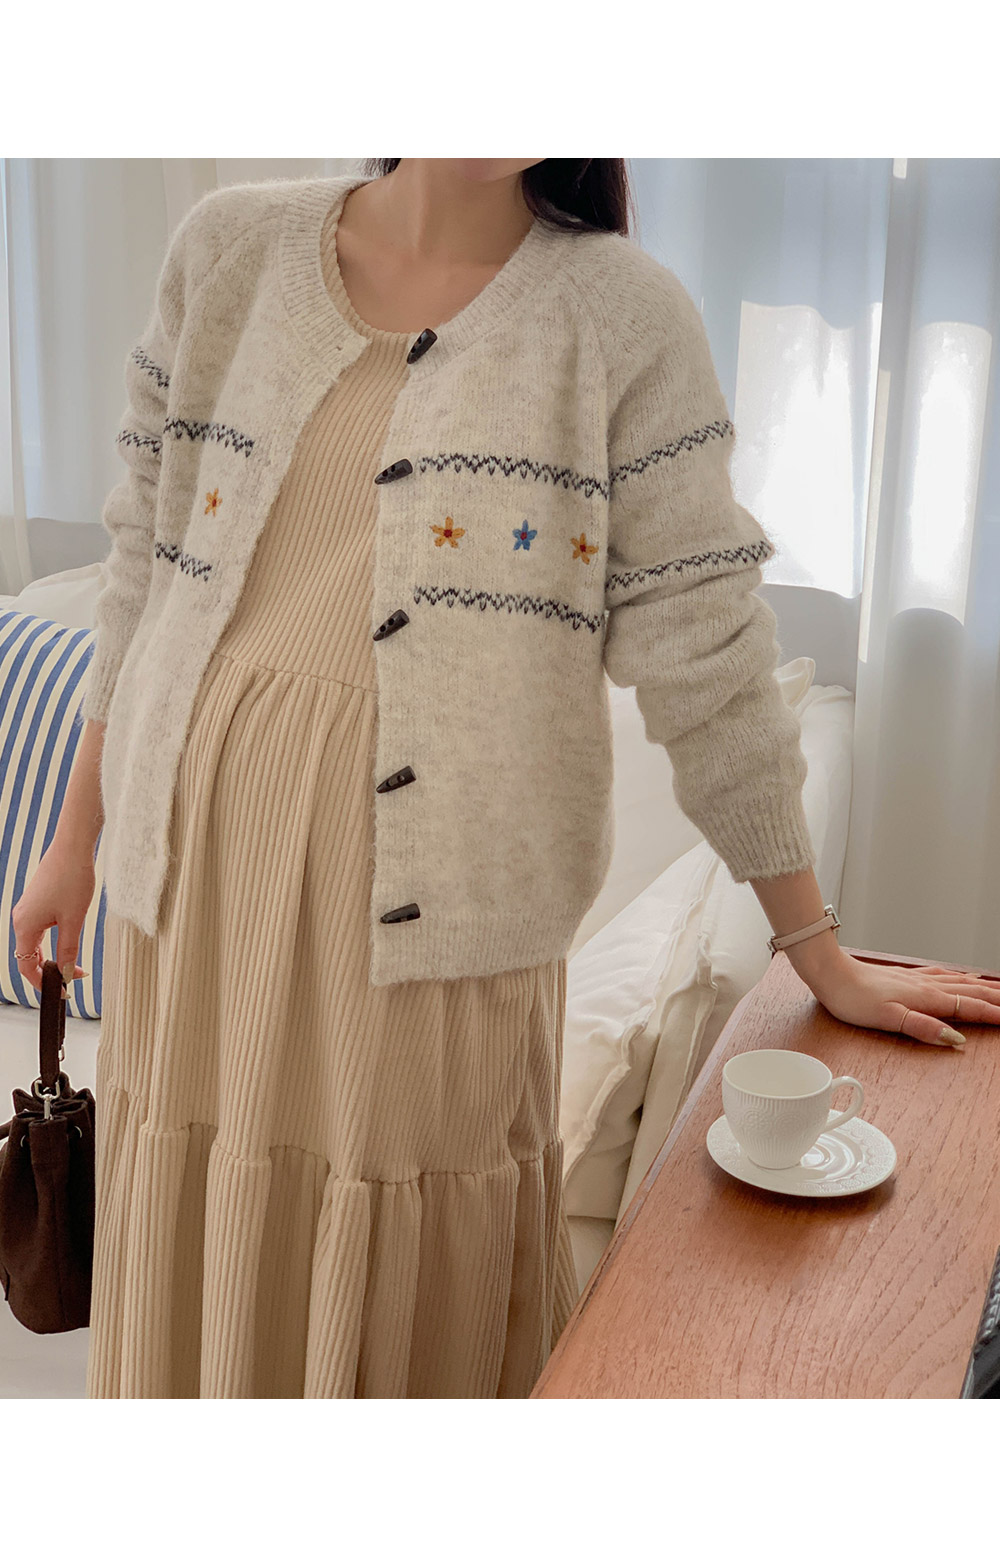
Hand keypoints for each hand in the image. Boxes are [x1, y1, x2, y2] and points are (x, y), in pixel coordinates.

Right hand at [11, 838, 95, 995]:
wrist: (72, 847)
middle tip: (72, 980)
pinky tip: (66, 945)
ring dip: (50, 957)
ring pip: (34, 943)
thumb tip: (67, 973)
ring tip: (72, 966)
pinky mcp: (36, 902)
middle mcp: (20, 919)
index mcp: (25, 926)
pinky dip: (51, 943)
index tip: (64, 991)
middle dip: (48, 971)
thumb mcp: (73, 920)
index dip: (43, 983)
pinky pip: (38, 930)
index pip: (26, 966)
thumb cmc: (73, 879)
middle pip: (28, 956)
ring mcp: (27, 910)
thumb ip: (68, 950)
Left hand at [800, 948, 999, 1046]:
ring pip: (960, 982)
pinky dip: (961, 978)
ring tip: (999, 992)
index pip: (969, 1008)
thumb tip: (954, 1038)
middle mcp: (926, 985)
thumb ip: (922, 1028)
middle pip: (971, 992)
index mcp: (925, 998)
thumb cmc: (852, 998)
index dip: (993, 1015)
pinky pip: (943, 975)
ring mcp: (916, 979)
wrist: (831, 972)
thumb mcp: (887, 1019)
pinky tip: (961, 978)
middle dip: (996, 999)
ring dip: (983, 988)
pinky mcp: (905, 976)